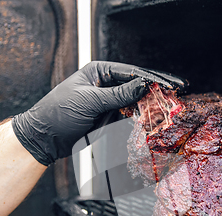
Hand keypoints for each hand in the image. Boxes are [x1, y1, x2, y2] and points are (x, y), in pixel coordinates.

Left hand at [12, 61, 186, 165]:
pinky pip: (128, 113)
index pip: (131, 72)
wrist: (44, 138)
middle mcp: (104, 83)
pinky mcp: (107, 115)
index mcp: (98, 71)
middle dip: (155, 88)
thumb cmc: (58, 114)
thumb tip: (143, 85)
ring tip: (170, 105)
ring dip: (151, 103)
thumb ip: (118, 94)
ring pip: (135, 99)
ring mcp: (107, 100)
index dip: (152, 78)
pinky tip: (154, 116)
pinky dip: (141, 115)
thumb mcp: (90, 101)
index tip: (170, 83)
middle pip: (136, 84)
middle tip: (177, 91)